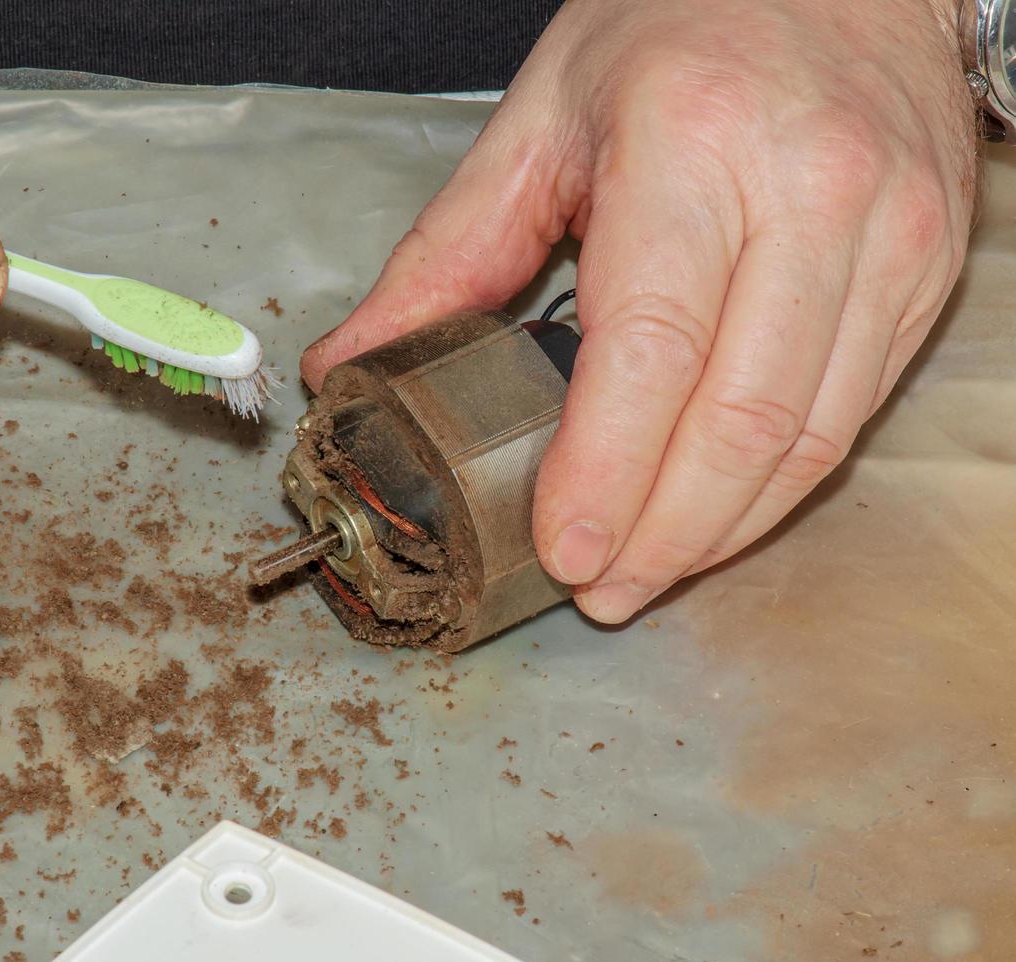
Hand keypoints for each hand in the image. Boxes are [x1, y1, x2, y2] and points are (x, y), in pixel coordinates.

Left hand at [301, 0, 976, 622]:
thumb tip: (349, 364)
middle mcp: (810, 190)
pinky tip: (719, 513)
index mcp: (691, 146)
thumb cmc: (679, 25)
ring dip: (724, 530)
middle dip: (664, 533)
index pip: (652, 350)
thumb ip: (443, 254)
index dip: (606, 472)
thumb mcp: (539, 120)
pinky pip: (852, 409)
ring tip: (652, 574)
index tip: (563, 551)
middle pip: (739, 417)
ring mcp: (889, 232)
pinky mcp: (926, 266)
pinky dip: (780, 482)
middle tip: (604, 591)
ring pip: (808, 434)